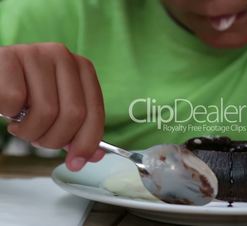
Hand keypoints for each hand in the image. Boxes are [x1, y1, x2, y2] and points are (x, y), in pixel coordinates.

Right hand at [0, 43, 104, 170]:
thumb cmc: (27, 95)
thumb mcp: (57, 110)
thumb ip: (77, 131)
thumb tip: (94, 156)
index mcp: (82, 68)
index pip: (94, 111)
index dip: (87, 142)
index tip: (76, 162)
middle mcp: (63, 56)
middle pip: (73, 114)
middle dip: (55, 139)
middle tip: (38, 139)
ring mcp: (36, 53)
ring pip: (45, 111)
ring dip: (30, 131)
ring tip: (21, 125)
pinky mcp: (8, 56)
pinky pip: (14, 101)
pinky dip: (8, 114)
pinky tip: (7, 108)